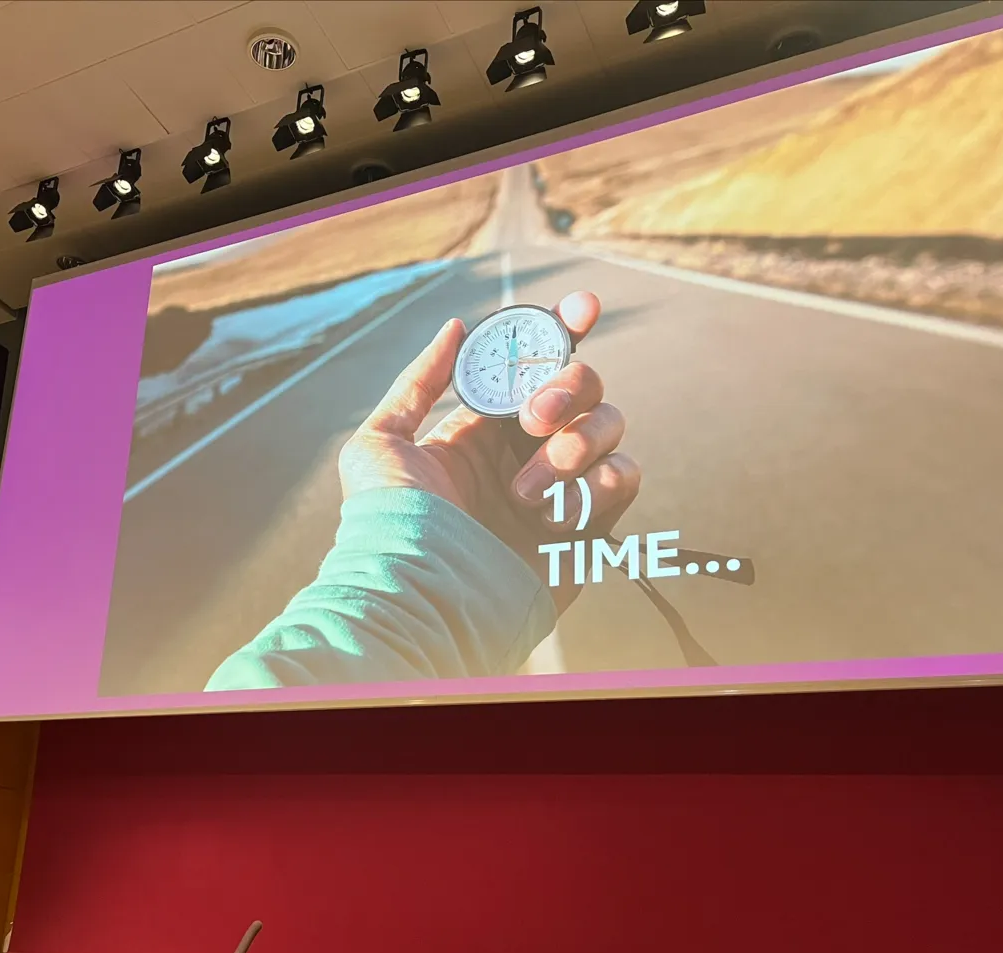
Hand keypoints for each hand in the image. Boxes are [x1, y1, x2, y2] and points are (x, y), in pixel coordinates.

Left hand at [339, 291, 639, 613]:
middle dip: (566, 388)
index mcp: (482, 426)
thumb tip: (456, 329)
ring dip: (575, 446)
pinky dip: (599, 486)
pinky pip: (623, 478)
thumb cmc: (390, 523)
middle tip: (533, 420)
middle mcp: (524, 451)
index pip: (532, 366)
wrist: (419, 593)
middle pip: (582, 386)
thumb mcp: (379, 443)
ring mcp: (559, 487)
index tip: (582, 308)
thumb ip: (417, 382)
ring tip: (527, 492)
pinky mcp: (587, 527)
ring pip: (607, 428)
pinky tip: (555, 516)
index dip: (562, 330)